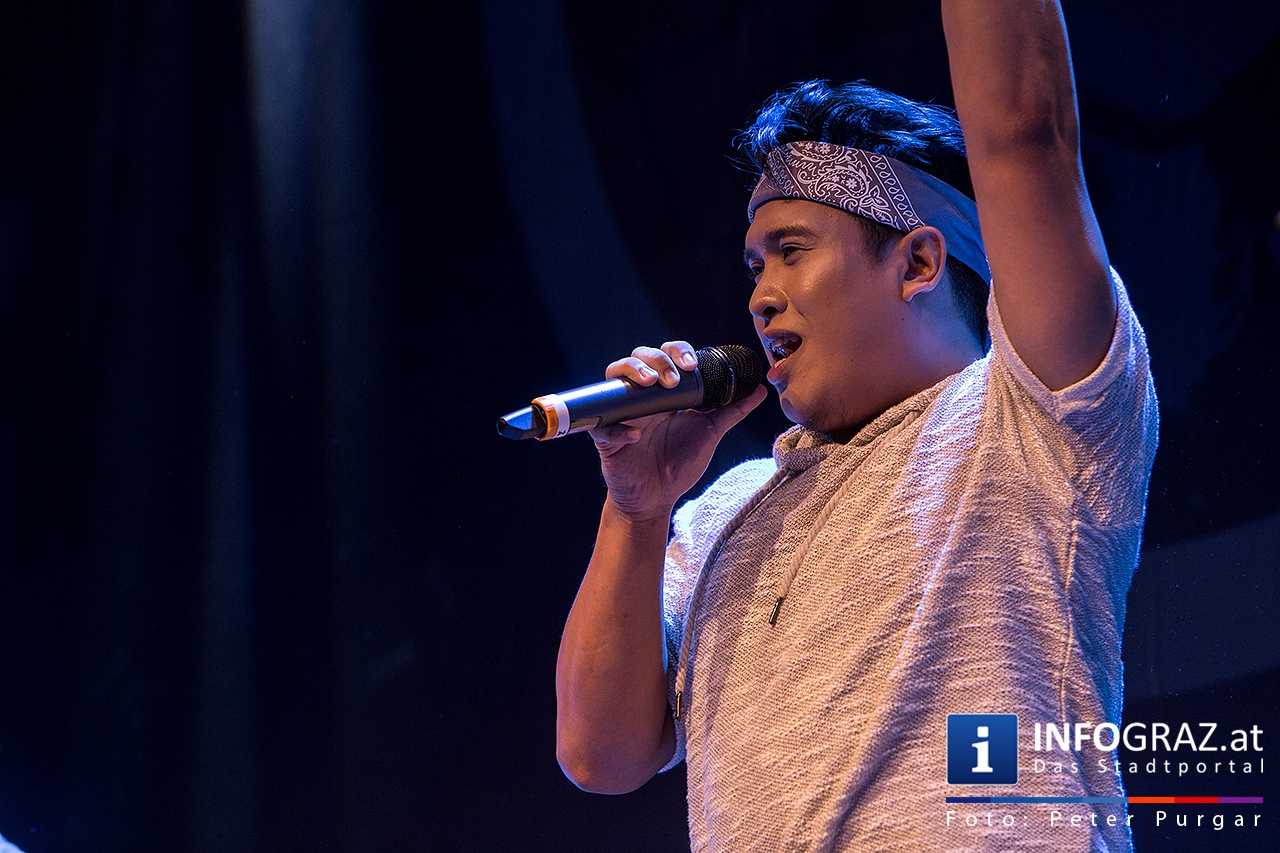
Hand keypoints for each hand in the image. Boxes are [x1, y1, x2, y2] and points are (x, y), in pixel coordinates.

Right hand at [589, 341, 767, 521]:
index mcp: (665, 394)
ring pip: (614, 376)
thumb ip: (732, 411)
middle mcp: (642, 398)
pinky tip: (634, 435)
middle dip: (656, 360)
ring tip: (651, 385)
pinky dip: (617, 428)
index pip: (666, 356)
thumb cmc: (679, 464)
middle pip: (639, 358)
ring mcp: (621, 414)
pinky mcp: (606, 439)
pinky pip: (602, 426)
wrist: (656, 499)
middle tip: (674, 378)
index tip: (692, 364)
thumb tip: (759, 389)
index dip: (676, 352)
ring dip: (632, 373)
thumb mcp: (710, 433)